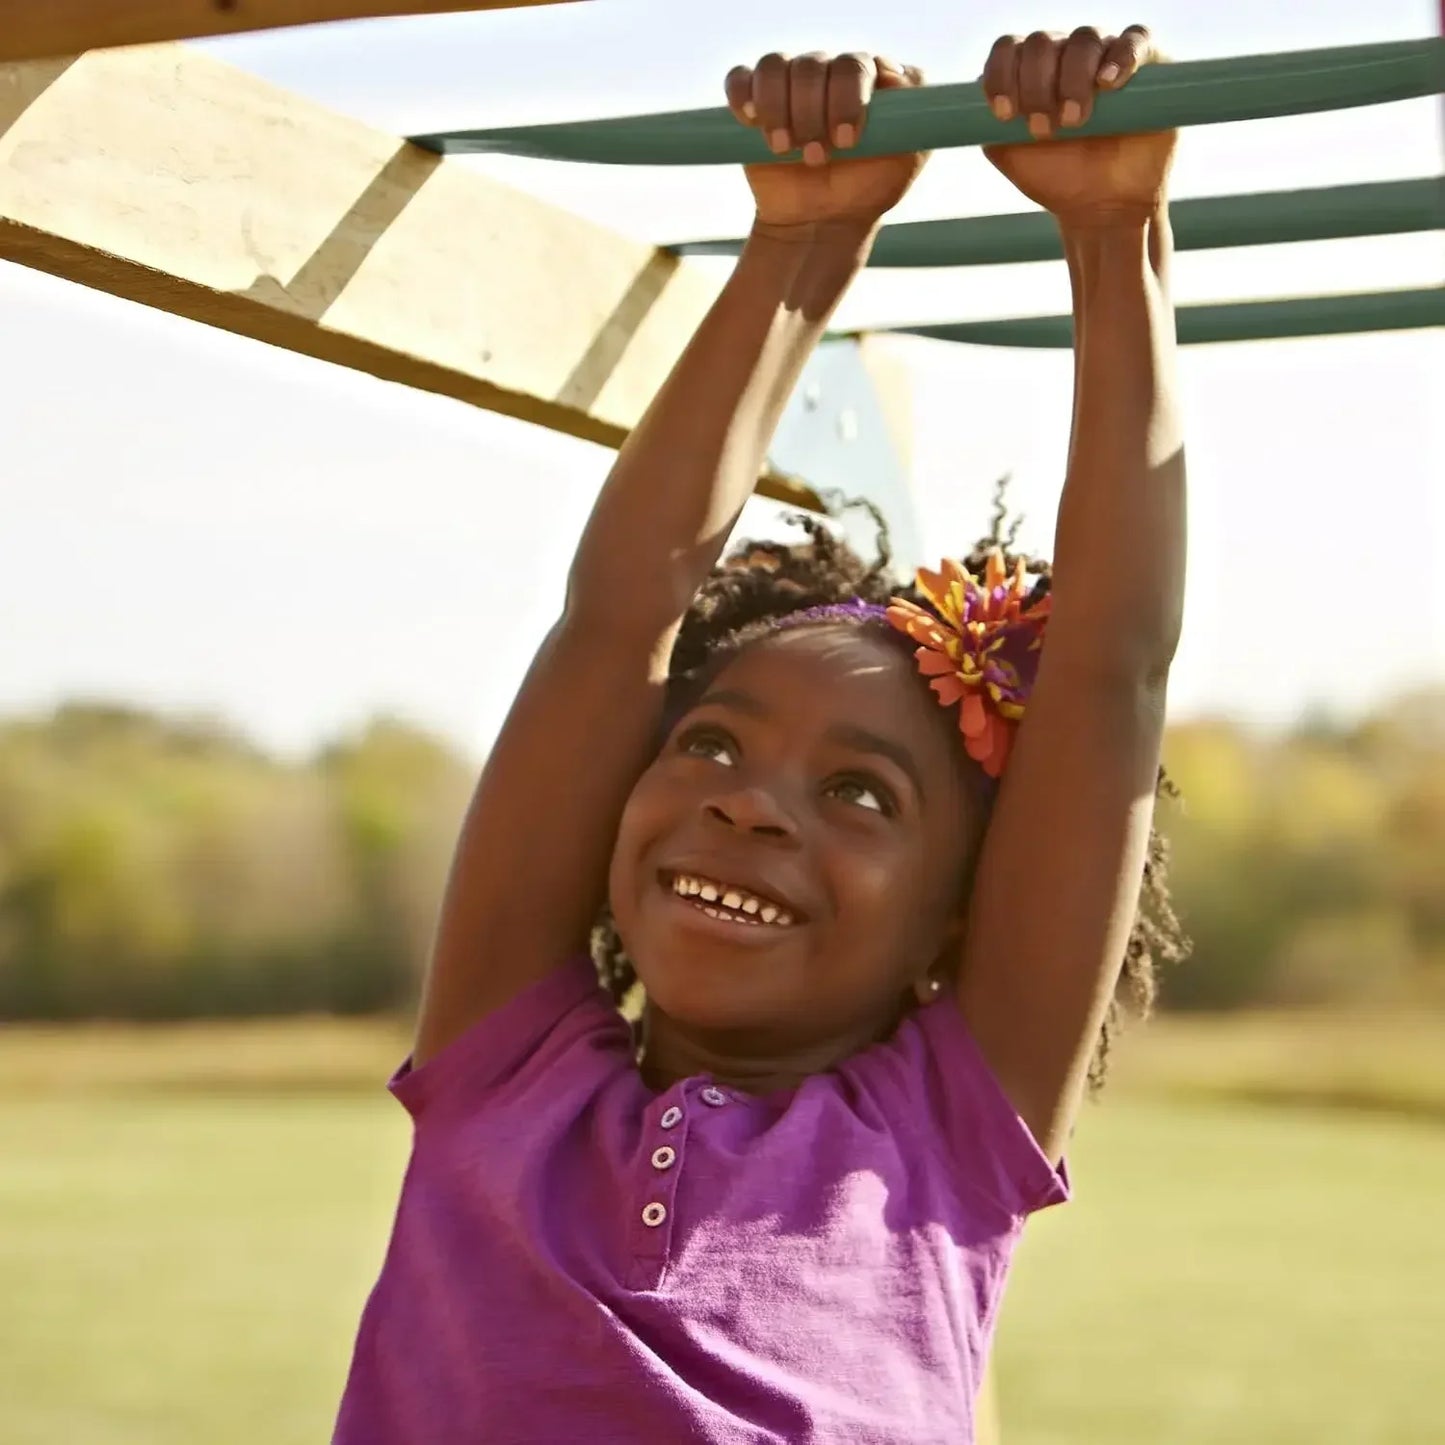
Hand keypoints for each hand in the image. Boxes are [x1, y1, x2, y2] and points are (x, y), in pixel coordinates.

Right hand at [725, 53, 928, 234]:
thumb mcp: (906, 159)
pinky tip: (752, 121)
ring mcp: (792, 85)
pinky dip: (742, 93)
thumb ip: (917, 115)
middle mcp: (830, 74)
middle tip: (817, 157)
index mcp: (868, 80)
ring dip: (779, 109)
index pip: (856, 64)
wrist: (820, 223)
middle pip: (814, 65)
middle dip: (812, 113)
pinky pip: (741, 78)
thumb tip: (894, 75)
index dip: (848, 97)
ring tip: (784, 149)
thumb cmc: (866, 191)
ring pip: (776, 67)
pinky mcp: (756, 102)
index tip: (848, 140)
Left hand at [981, 26, 1175, 224]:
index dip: (1001, 74)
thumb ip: (987, 125)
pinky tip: (1108, 84)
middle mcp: (1066, 56)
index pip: (1009, 49)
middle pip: (1042, 42)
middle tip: (1044, 130)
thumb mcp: (1010, 155)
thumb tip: (975, 92)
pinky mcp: (1147, 66)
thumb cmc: (1057, 179)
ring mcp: (1105, 57)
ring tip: (1074, 120)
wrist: (1103, 208)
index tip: (1005, 115)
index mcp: (1031, 72)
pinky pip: (1134, 40)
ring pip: (1083, 39)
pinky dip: (1120, 57)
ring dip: (1072, 78)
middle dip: (1036, 85)